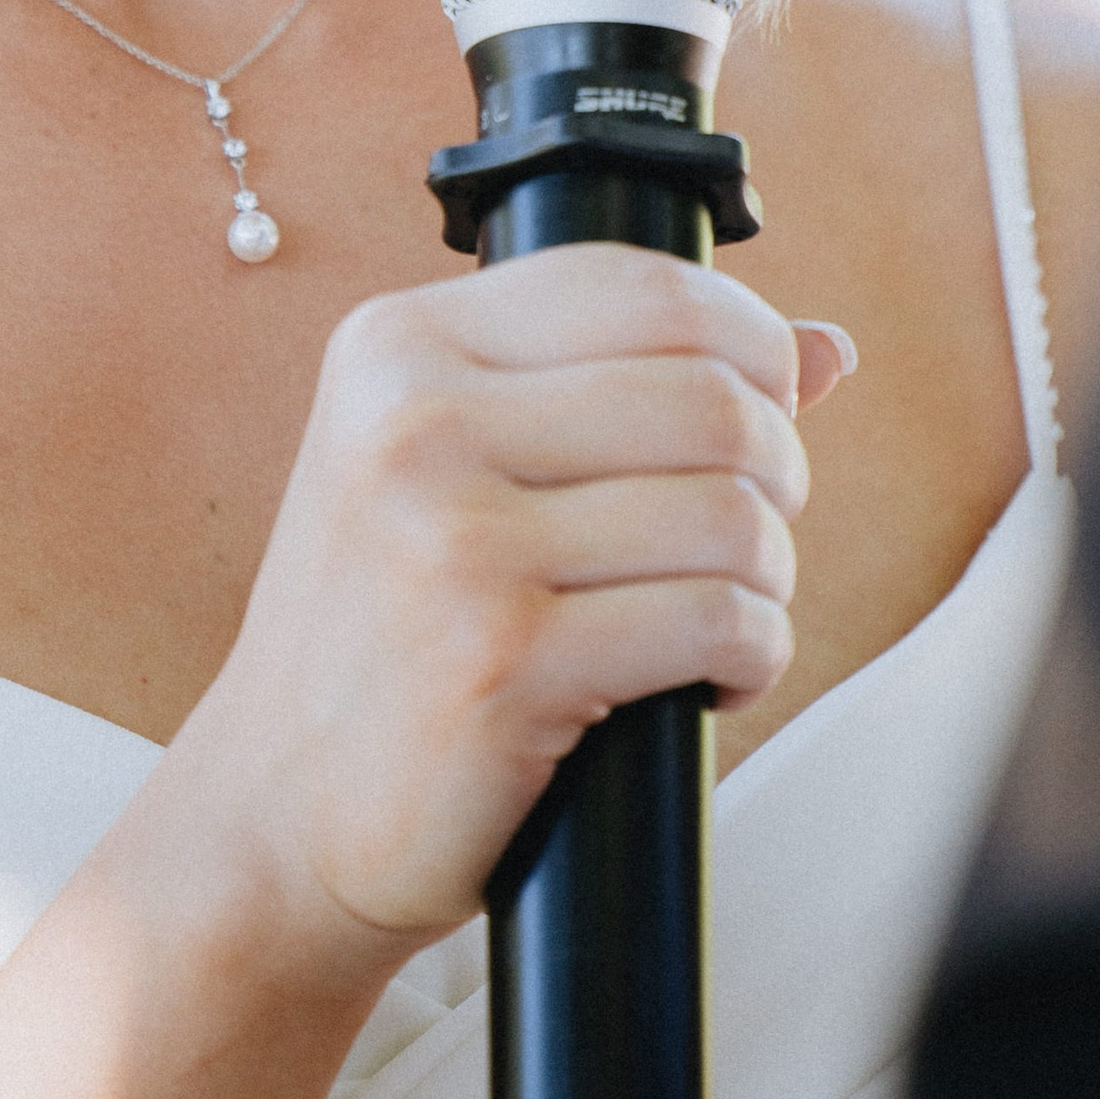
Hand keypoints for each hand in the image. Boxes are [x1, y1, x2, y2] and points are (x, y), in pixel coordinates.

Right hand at [162, 248, 843, 982]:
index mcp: (400, 347)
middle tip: (747, 535)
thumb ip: (624, 387)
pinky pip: (721, 623)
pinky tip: (704, 679)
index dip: (750, 343)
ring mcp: (452, 541)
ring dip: (766, 577)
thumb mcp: (458, 469)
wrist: (275, 813)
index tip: (763, 407)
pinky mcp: (501, 660)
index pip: (648, 285)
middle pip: (713, 396)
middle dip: (775, 471)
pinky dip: (750, 657)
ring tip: (719, 614)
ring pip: (732, 513)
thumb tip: (824, 345)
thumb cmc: (387, 633)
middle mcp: (414, 422)